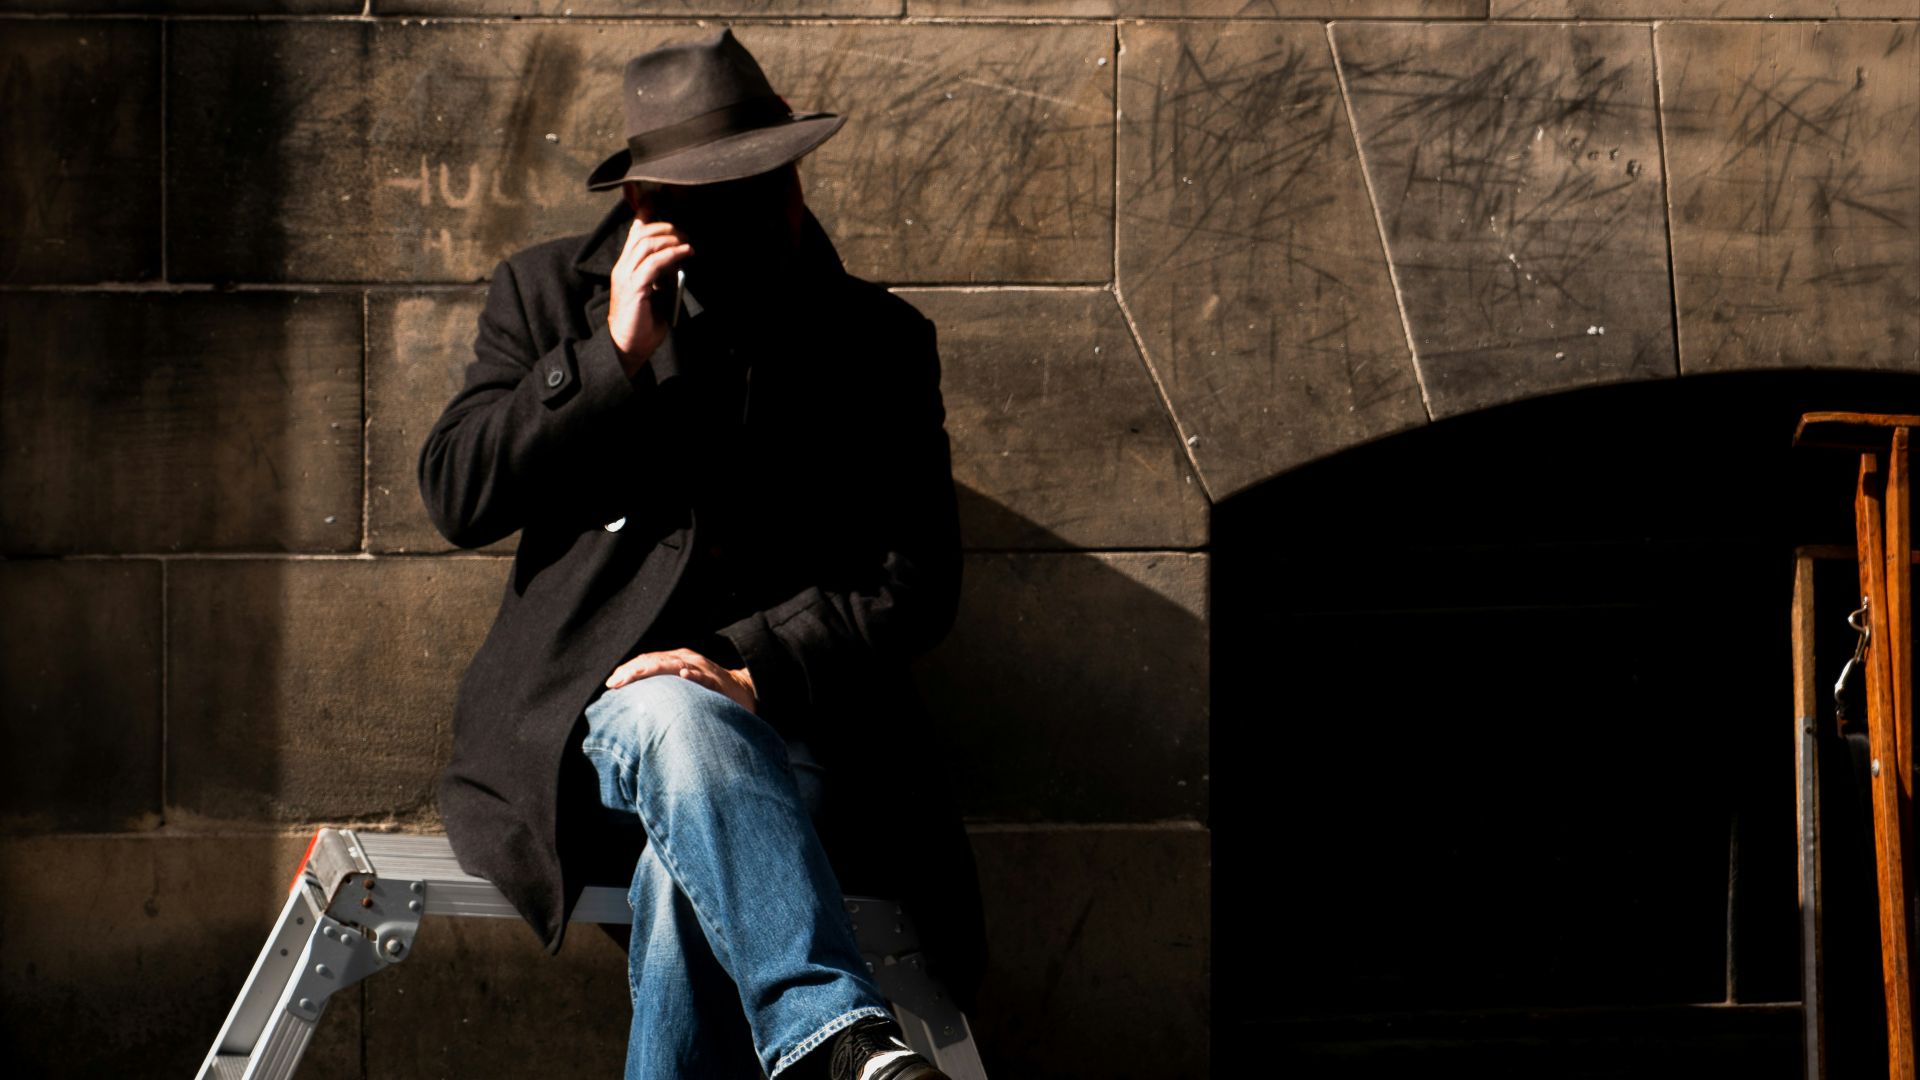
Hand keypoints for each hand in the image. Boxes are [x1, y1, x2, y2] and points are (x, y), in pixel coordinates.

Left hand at [604, 647, 757, 715]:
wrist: (744, 690)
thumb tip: (636, 702)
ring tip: (632, 677)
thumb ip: (663, 689)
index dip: (628, 670)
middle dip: (632, 671)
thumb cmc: (708, 692)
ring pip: (674, 664)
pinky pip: (704, 676)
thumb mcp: (682, 686)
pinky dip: (693, 675)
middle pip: (655, 661)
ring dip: (652, 669)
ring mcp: (702, 668)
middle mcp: (687, 660)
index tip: (611, 684)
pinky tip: (684, 675)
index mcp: (677, 660)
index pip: (647, 661)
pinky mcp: (717, 680)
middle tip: (614, 683)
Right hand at [608, 216, 692, 377]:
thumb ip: (662, 274)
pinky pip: (654, 263)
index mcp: (626, 265)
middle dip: (667, 226)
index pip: (635, 231)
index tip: (666, 203)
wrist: (627, 347)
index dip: (649, 213)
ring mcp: (626, 276)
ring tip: (687, 243)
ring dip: (671, 239)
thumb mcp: (654, 292)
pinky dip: (672, 254)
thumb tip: (678, 260)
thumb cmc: (642, 323)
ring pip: (647, 243)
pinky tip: (686, 253)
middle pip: (642, 232)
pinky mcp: (634, 288)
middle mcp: (623, 266)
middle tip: (685, 233)